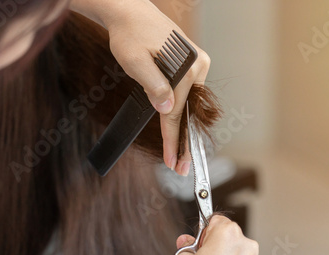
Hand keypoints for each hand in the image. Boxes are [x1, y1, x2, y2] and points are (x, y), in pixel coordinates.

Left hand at [71, 0, 209, 174]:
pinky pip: (187, 93)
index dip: (173, 141)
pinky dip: (182, 111)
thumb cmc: (129, 35)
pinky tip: (178, 127)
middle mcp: (199, 66)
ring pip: (188, 104)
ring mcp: (198, 65)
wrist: (129, 13)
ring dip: (182, 127)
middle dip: (181, 140)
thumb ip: (153, 85)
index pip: (178, 112)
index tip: (172, 162)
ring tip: (178, 154)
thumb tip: (167, 109)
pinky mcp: (192, 64)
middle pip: (187, 111)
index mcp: (188, 67)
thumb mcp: (135, 61)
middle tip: (178, 166)